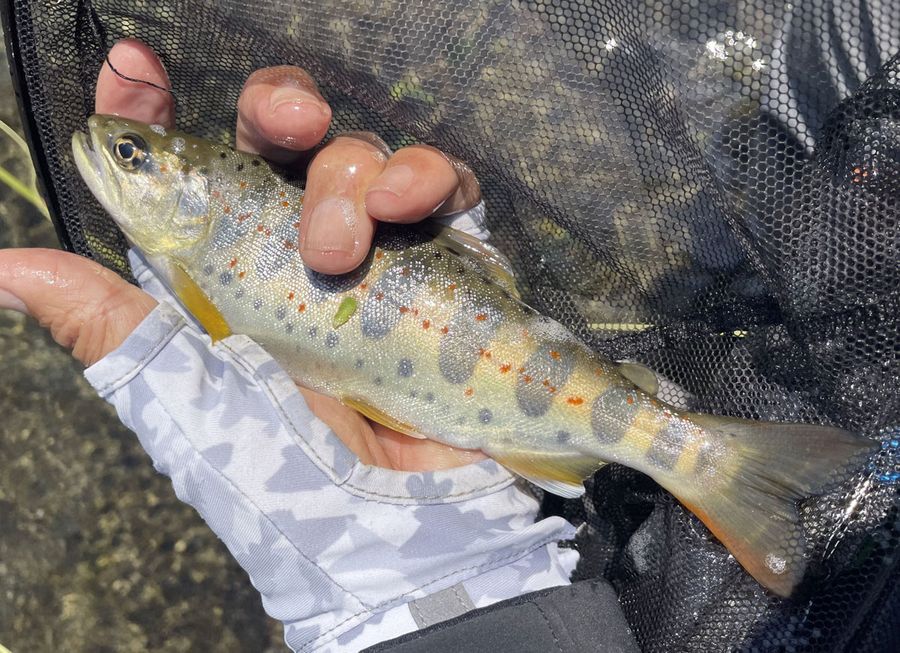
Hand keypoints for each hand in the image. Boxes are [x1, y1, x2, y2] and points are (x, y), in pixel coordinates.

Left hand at [0, 39, 483, 470]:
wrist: (399, 528)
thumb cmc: (282, 474)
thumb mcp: (183, 398)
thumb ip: (108, 323)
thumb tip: (4, 268)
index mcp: (222, 274)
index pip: (187, 171)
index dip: (156, 112)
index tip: (137, 69)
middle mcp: (294, 253)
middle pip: (281, 139)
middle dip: (279, 108)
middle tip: (286, 124)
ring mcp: (376, 255)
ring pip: (357, 153)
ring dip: (352, 171)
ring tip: (346, 247)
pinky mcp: (445, 265)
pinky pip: (443, 189)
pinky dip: (429, 178)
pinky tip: (414, 207)